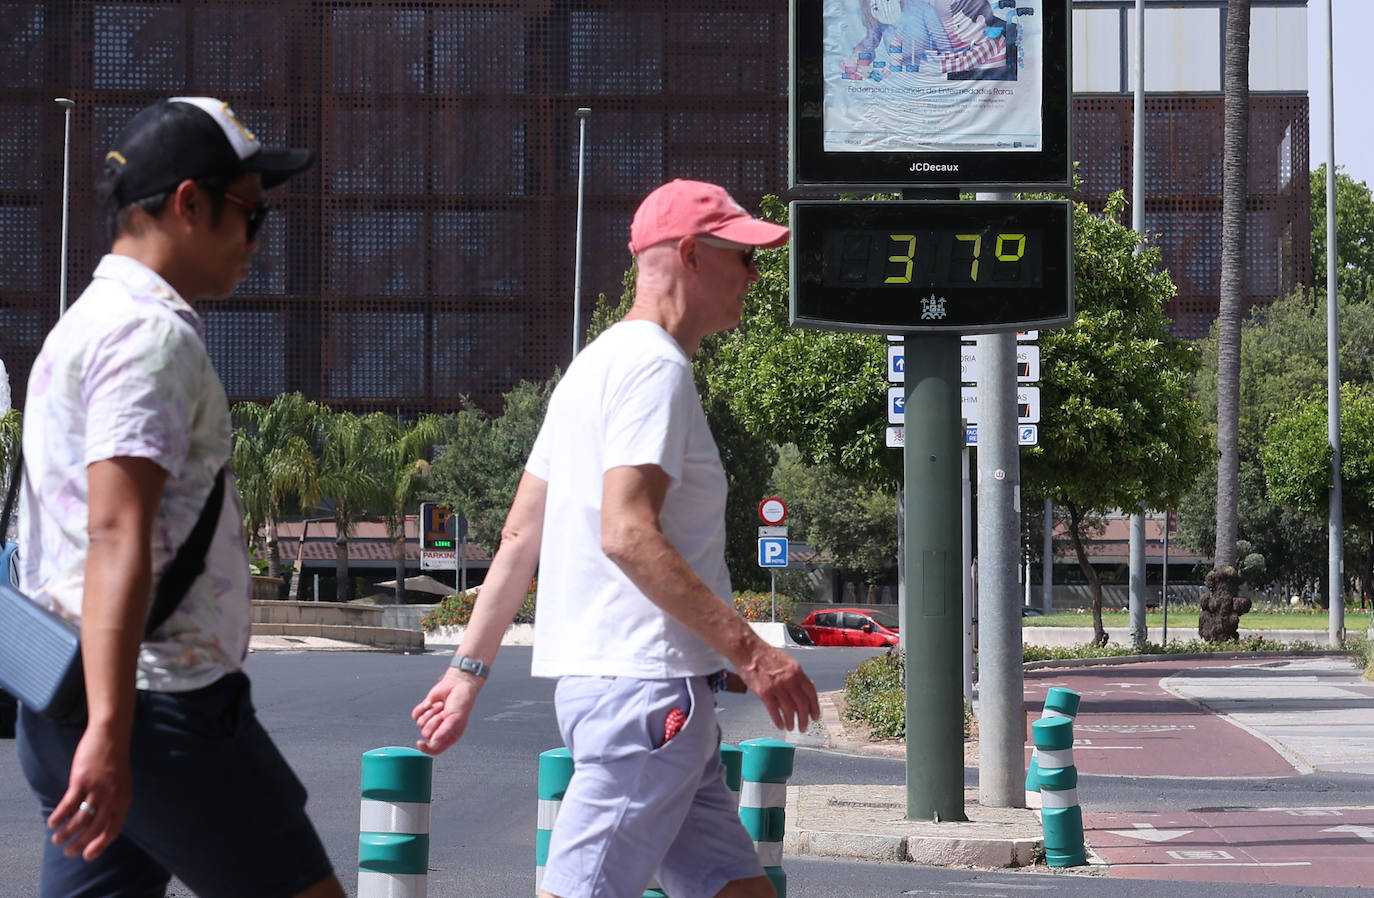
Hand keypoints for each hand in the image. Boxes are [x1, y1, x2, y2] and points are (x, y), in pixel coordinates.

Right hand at [48, 726, 132, 860]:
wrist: (111, 735)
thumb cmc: (114, 761)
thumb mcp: (120, 784)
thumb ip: (112, 803)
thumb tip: (97, 823)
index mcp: (124, 800)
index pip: (113, 830)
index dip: (100, 845)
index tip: (88, 856)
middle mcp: (112, 798)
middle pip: (95, 829)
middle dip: (80, 844)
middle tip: (68, 852)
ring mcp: (97, 790)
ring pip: (79, 820)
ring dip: (66, 833)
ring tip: (56, 839)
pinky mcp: (81, 781)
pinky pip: (67, 806)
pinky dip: (58, 817)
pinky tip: (52, 823)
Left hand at [412, 669, 482, 755]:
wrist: (457, 684)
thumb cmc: (461, 702)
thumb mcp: (456, 719)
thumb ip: (444, 733)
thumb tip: (432, 743)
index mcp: (449, 736)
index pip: (435, 749)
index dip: (426, 748)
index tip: (420, 742)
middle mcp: (439, 730)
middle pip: (426, 733)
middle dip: (435, 721)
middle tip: (444, 713)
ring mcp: (431, 720)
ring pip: (420, 723)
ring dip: (431, 712)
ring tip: (441, 706)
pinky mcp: (424, 711)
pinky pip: (415, 714)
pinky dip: (423, 707)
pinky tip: (432, 702)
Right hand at [736, 646, 819, 732]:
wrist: (748, 650)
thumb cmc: (765, 654)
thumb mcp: (787, 662)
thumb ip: (796, 676)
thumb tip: (803, 690)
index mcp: (796, 671)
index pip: (811, 692)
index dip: (815, 707)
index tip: (815, 715)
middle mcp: (789, 679)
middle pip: (802, 704)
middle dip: (804, 719)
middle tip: (804, 726)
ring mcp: (777, 686)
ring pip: (789, 710)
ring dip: (792, 721)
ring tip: (792, 727)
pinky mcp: (764, 692)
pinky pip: (774, 711)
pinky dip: (778, 720)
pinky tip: (780, 725)